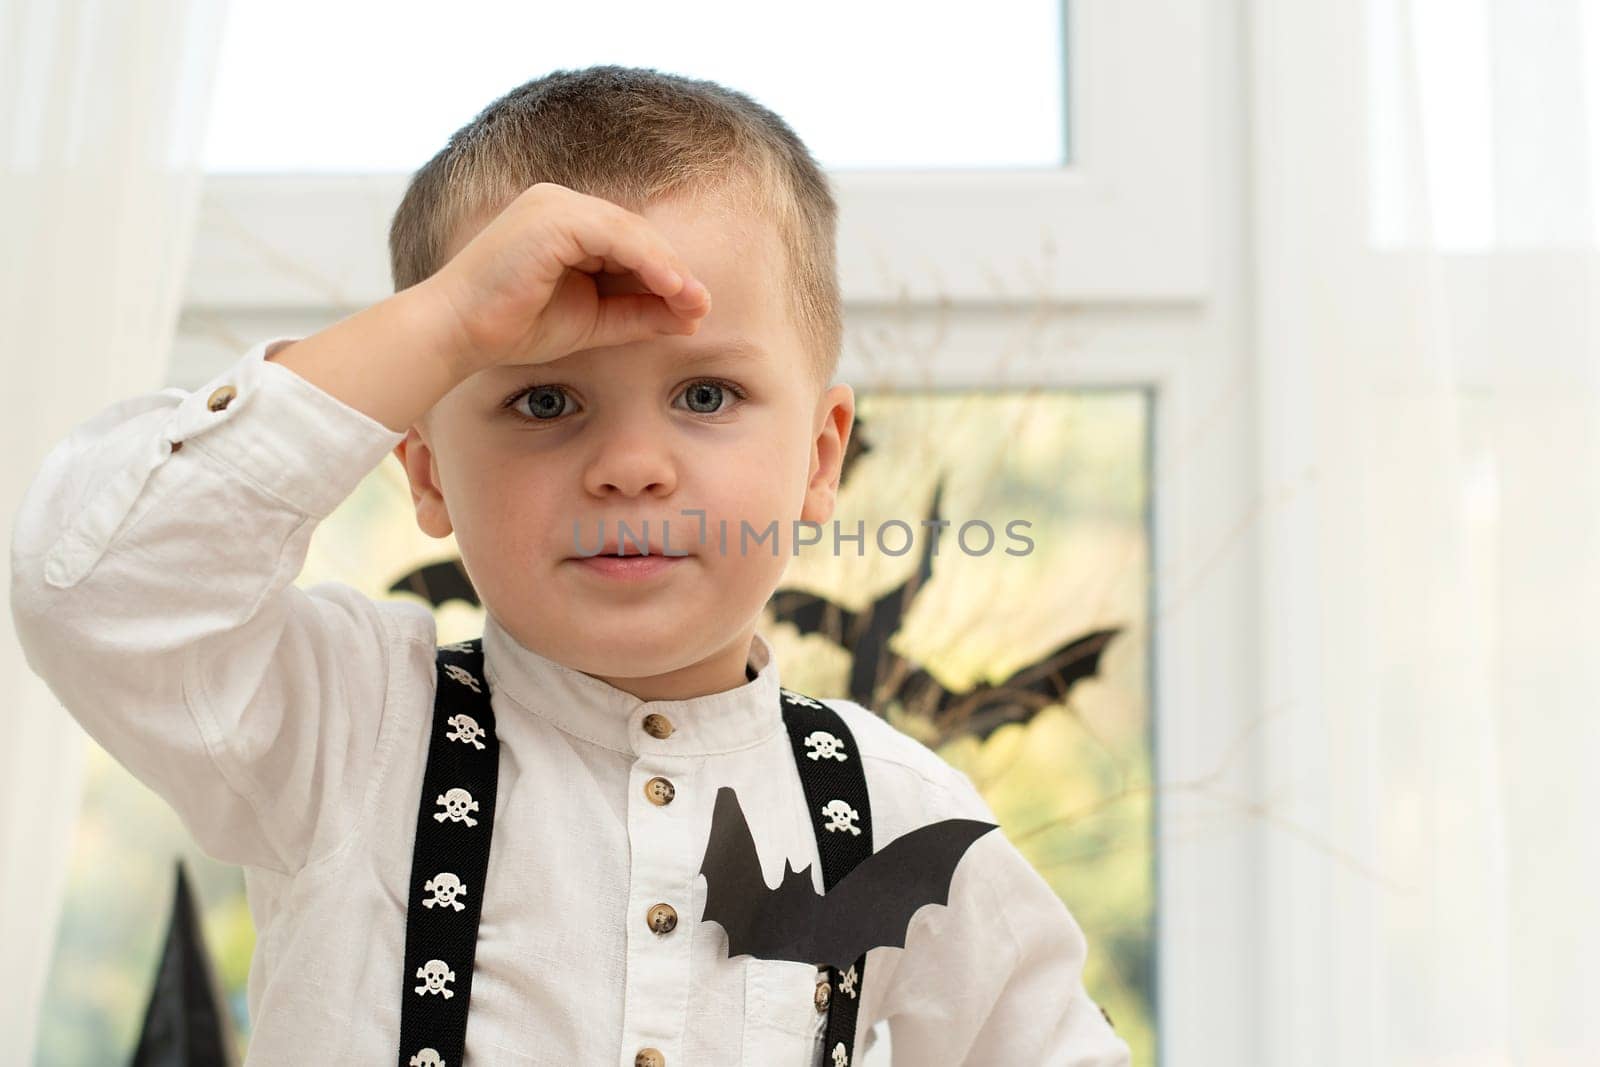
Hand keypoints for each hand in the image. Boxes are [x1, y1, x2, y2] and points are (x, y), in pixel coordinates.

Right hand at [423, 182, 711, 374]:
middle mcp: (560, 204)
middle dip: (674, 272)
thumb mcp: (592, 321)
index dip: (666, 275)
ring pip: (631, 231)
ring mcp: (555, 205)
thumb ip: (637, 314)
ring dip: (668, 267)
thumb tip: (690, 316)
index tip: (697, 309)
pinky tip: (671, 286)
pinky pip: (615, 235)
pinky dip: (648, 260)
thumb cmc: (514, 327)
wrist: (459, 333)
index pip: (630, 243)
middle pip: (636, 233)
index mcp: (565, 224)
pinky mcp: (553, 217)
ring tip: (695, 301)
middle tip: (704, 306)